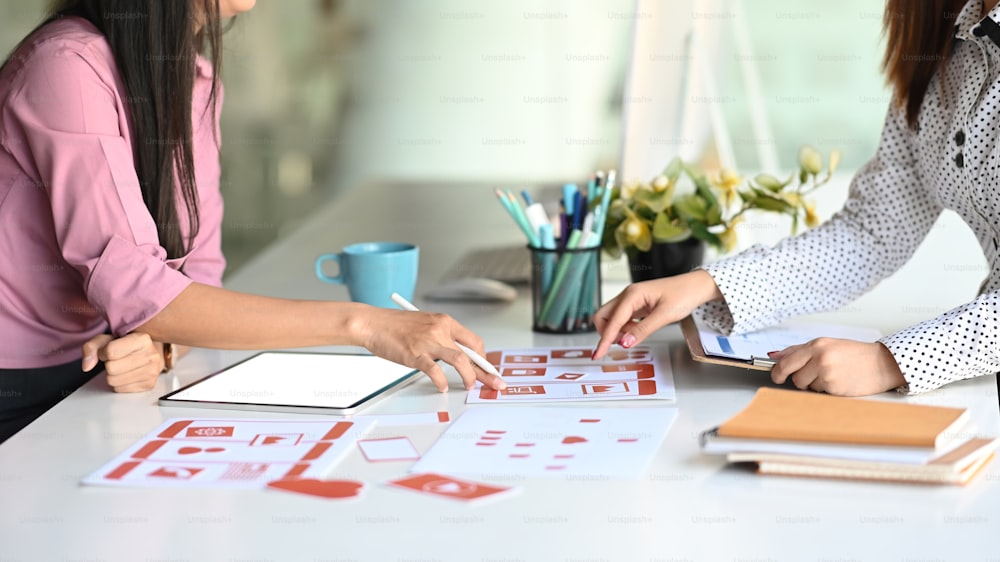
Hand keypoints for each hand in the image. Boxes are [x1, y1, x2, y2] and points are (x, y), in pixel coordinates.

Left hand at [82, 332, 164, 392]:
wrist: (150, 352)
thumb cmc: (128, 345)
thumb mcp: (108, 339)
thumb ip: (92, 347)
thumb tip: (87, 366)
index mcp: (143, 339)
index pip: (111, 351)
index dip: (104, 352)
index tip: (110, 351)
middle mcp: (151, 356)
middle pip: (112, 368)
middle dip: (109, 365)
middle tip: (117, 360)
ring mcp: (152, 372)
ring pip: (113, 381)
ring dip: (112, 375)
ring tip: (122, 366)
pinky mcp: (148, 385)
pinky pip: (119, 389)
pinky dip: (119, 383)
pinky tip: (127, 374)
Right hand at [357, 307, 505, 392]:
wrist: (373, 323)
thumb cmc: (395, 326)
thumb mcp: (425, 325)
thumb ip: (442, 338)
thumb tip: (459, 357)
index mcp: (444, 321)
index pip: (473, 341)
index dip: (483, 358)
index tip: (488, 369)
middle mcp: (440, 329)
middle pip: (472, 352)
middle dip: (486, 371)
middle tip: (495, 383)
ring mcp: (428, 342)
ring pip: (460, 361)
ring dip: (470, 376)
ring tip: (470, 386)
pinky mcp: (415, 354)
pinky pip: (435, 370)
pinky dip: (441, 381)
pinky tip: (442, 387)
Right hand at [593, 270, 721, 359]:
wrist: (696, 286)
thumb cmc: (683, 294)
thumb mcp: (665, 315)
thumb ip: (643, 330)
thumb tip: (625, 344)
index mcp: (632, 295)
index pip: (612, 321)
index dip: (604, 339)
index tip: (597, 354)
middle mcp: (627, 296)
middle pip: (603, 316)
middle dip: (607, 333)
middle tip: (624, 342)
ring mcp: (631, 300)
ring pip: (611, 318)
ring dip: (617, 332)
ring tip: (636, 335)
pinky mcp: (636, 305)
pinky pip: (621, 319)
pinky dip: (624, 328)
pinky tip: (637, 331)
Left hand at [768, 338, 905, 395]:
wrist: (882, 363)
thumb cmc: (854, 354)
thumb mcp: (827, 345)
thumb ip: (799, 350)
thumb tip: (774, 356)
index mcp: (817, 345)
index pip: (786, 362)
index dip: (778, 372)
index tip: (777, 377)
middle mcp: (820, 358)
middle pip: (795, 377)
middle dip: (800, 379)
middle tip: (815, 374)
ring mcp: (827, 374)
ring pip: (807, 386)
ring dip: (815, 384)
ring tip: (833, 375)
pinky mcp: (834, 388)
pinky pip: (820, 393)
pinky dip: (826, 390)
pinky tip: (839, 381)